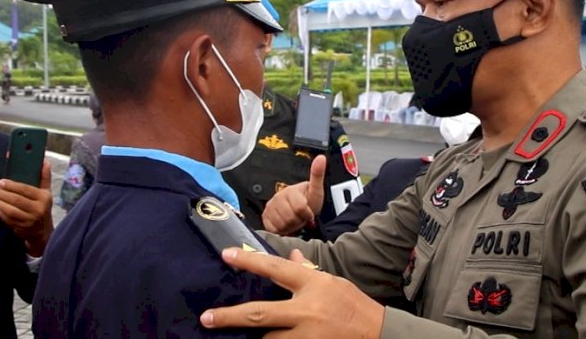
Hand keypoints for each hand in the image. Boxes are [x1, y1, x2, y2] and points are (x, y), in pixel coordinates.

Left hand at [0, 159, 53, 255]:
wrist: (43, 232)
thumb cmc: (43, 208)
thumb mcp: (46, 192)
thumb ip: (44, 177)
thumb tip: (45, 162)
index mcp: (44, 198)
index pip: (25, 189)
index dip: (11, 185)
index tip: (1, 182)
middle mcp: (37, 209)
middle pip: (15, 199)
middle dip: (3, 193)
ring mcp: (29, 220)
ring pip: (10, 210)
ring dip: (0, 202)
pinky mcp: (21, 228)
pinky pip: (7, 219)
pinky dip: (1, 212)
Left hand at [200, 248, 383, 337]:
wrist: (379, 334)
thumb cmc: (355, 306)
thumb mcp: (332, 283)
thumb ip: (308, 273)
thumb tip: (290, 258)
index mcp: (311, 285)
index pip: (274, 269)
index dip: (249, 261)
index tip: (227, 255)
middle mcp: (306, 310)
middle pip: (260, 314)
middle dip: (230, 316)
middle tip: (207, 317)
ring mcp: (307, 335)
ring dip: (256, 338)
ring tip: (236, 337)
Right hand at [262, 155, 325, 234]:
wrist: (299, 209)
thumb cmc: (308, 200)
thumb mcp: (316, 190)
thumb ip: (317, 175)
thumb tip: (321, 158)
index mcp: (290, 191)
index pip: (300, 208)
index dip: (307, 214)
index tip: (308, 212)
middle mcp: (277, 198)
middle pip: (290, 218)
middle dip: (298, 220)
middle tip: (300, 216)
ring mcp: (270, 208)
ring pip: (282, 225)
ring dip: (290, 226)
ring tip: (293, 219)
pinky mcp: (265, 218)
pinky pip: (273, 229)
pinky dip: (281, 230)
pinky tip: (285, 224)